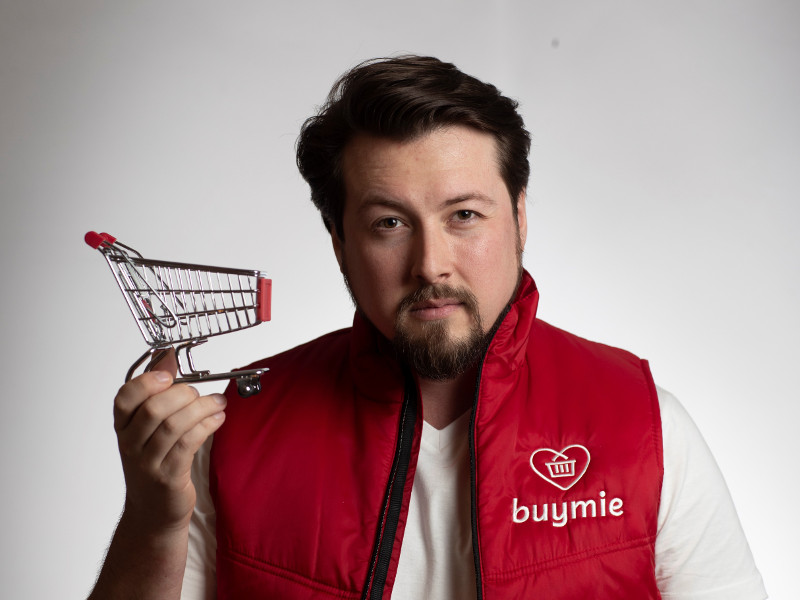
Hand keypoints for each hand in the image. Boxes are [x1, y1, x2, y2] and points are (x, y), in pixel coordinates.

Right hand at [113, 349, 225, 530]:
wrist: (154, 512)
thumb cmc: (155, 463)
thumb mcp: (149, 428)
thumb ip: (158, 392)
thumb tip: (166, 356)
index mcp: (123, 428)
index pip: (124, 398)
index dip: (147, 382)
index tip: (170, 375)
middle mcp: (131, 445)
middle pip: (153, 409)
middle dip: (183, 394)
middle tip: (200, 393)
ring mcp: (148, 463)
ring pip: (174, 426)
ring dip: (202, 408)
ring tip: (218, 403)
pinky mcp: (169, 477)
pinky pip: (188, 444)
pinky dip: (207, 426)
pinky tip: (217, 419)